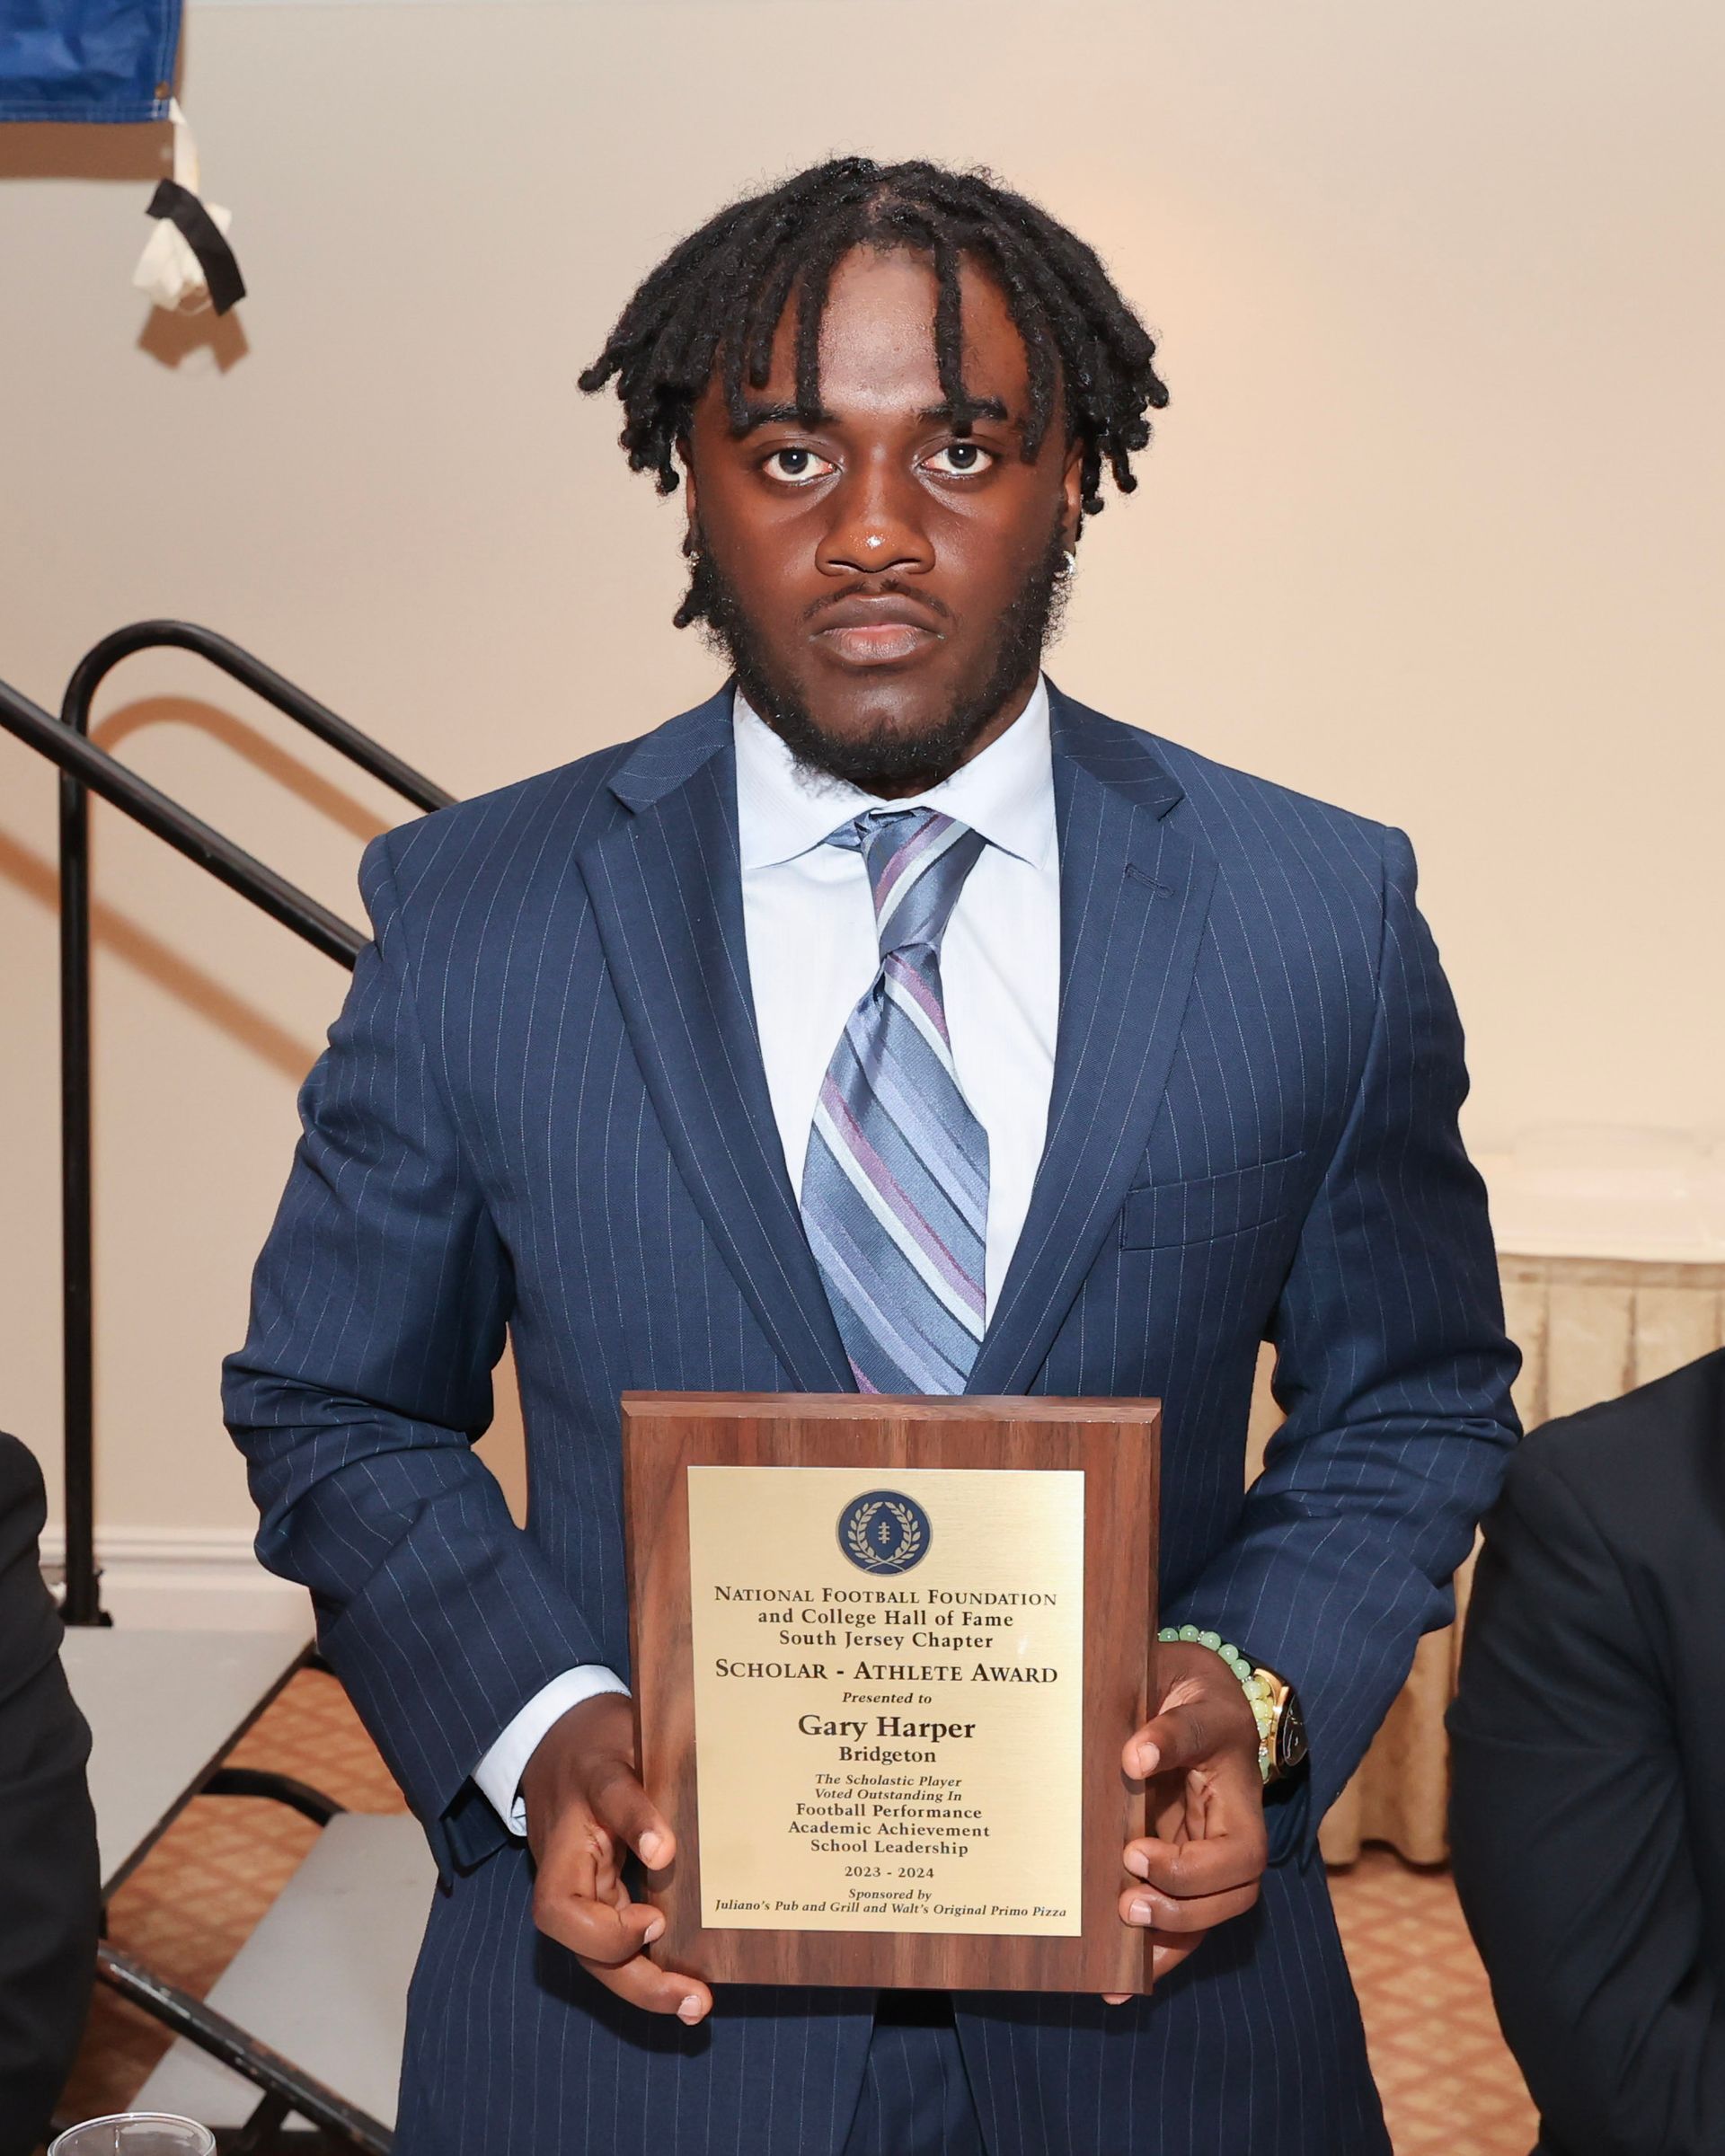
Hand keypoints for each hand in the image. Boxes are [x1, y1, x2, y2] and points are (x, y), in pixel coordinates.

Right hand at [521, 1691, 711, 2023]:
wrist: (554, 1739)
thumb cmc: (601, 1737)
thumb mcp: (628, 1735)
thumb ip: (652, 1774)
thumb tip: (685, 1818)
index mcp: (582, 1799)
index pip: (599, 1819)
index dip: (635, 1828)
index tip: (665, 1852)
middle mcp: (568, 1853)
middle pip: (572, 1923)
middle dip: (626, 1963)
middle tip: (686, 1990)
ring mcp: (576, 1881)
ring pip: (588, 1949)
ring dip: (639, 1984)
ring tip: (694, 2003)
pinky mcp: (594, 1897)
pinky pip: (608, 1944)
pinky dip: (643, 1973)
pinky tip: (685, 1992)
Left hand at [1103, 1641, 1268, 1999]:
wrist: (1184, 1690)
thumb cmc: (1182, 1686)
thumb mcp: (1178, 1685)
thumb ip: (1165, 1722)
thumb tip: (1134, 1759)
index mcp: (1236, 1780)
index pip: (1239, 1847)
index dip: (1193, 1863)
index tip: (1133, 1846)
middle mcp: (1229, 1823)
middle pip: (1235, 1886)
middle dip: (1183, 1903)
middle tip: (1125, 1898)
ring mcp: (1208, 1849)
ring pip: (1212, 1913)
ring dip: (1170, 1939)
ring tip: (1119, 1954)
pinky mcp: (1182, 1866)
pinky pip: (1182, 1919)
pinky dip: (1155, 1954)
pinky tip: (1116, 1983)